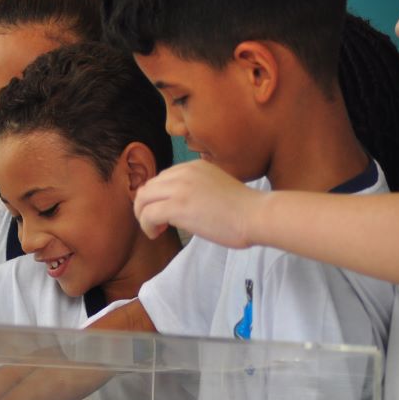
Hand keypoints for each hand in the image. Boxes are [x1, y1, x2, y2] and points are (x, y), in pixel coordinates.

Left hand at [133, 160, 261, 248]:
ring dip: (144, 217)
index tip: (166, 215)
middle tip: (158, 224)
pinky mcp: (177, 206)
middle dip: (146, 207)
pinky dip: (147, 226)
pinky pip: (147, 214)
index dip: (159, 198)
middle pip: (148, 187)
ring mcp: (179, 188)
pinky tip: (157, 234)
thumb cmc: (244, 209)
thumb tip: (183, 205)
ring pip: (142, 199)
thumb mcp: (217, 186)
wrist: (255, 214)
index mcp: (194, 166)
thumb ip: (197, 189)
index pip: (162, 179)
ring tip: (155, 230)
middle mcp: (183, 172)